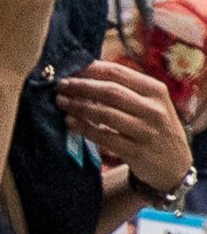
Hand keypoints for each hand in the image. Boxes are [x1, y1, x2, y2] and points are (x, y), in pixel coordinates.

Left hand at [61, 58, 192, 196]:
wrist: (174, 164)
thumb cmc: (153, 126)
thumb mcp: (149, 103)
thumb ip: (124, 88)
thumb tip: (84, 72)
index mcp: (155, 90)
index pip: (118, 72)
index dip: (89, 69)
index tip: (69, 69)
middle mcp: (154, 109)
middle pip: (110, 92)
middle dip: (80, 87)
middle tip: (59, 86)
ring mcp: (146, 131)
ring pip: (105, 114)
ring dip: (78, 106)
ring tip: (60, 102)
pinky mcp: (136, 152)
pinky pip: (104, 137)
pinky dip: (84, 128)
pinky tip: (69, 122)